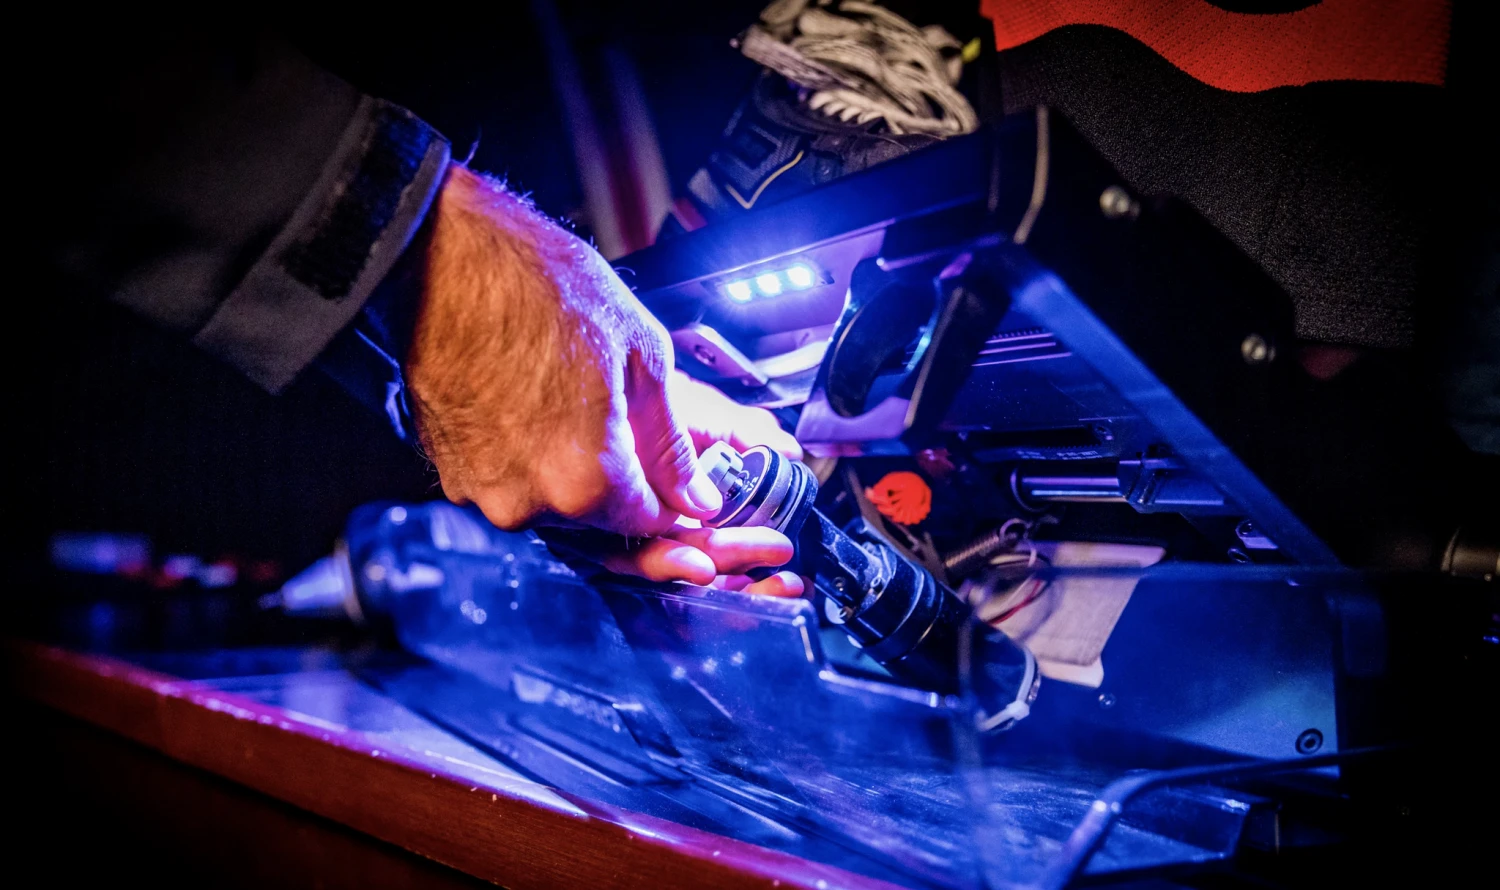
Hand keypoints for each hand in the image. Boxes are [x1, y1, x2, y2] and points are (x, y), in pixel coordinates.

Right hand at [407, 166, 802, 592]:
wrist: (443, 255)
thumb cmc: (540, 288)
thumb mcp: (643, 356)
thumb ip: (672, 442)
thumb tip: (696, 493)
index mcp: (585, 481)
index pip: (650, 523)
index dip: (677, 503)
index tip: (689, 484)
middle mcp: (528, 501)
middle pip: (600, 521)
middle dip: (627, 487)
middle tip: (632, 431)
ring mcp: (482, 489)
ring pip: (554, 504)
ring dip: (578, 473)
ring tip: (580, 404)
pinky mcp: (451, 470)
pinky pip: (511, 482)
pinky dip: (534, 458)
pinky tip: (542, 406)